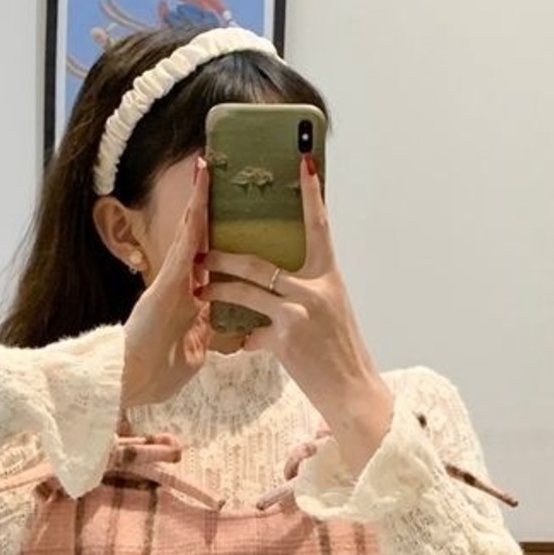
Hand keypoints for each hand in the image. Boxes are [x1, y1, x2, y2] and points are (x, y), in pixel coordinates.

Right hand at [120, 158, 212, 410]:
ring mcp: (173, 280)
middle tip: (212, 174)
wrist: (130, 383)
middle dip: (204, 209)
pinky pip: (186, 242)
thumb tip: (221, 330)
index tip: (229, 220)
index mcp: (188, 301)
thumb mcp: (192, 355)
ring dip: (198, 202)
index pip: (206, 263)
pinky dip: (195, 216)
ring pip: (190, 233)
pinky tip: (201, 191)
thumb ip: (204, 336)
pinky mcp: (168, 279)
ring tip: (206, 170)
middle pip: (196, 239)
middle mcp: (180, 284)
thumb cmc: (155, 375)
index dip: (216, 240)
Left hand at [200, 155, 388, 425]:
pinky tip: (235, 344)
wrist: (353, 393)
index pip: (319, 227)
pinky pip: (251, 333)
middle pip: (260, 263)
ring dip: (217, 289)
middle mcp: (315, 290)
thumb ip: (308, 293)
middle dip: (225, 258)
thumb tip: (284, 282)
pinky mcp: (285, 340)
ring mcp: (299, 314)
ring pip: (246, 292)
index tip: (303, 161)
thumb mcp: (332, 314)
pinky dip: (242, 339)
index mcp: (330, 278)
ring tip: (199, 288)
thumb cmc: (342, 354)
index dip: (311, 194)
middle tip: (201, 254)